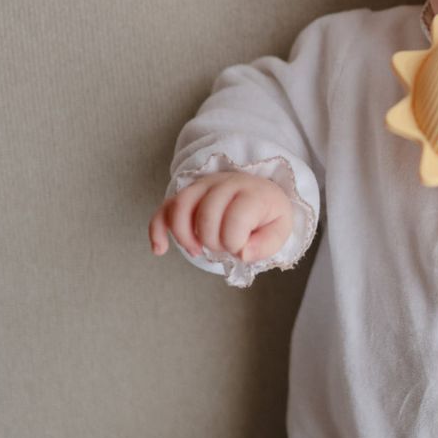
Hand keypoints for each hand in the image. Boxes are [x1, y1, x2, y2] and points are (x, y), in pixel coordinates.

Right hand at [149, 171, 292, 263]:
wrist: (259, 194)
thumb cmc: (267, 215)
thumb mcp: (279, 229)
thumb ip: (266, 244)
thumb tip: (242, 254)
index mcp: (252, 193)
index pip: (235, 219)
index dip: (235, 243)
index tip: (242, 248)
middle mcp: (225, 184)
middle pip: (206, 214)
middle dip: (213, 242)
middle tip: (224, 248)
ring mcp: (202, 186)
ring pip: (180, 207)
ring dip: (184, 236)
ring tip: (197, 250)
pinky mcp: (186, 195)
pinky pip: (164, 209)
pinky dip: (157, 230)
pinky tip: (159, 249)